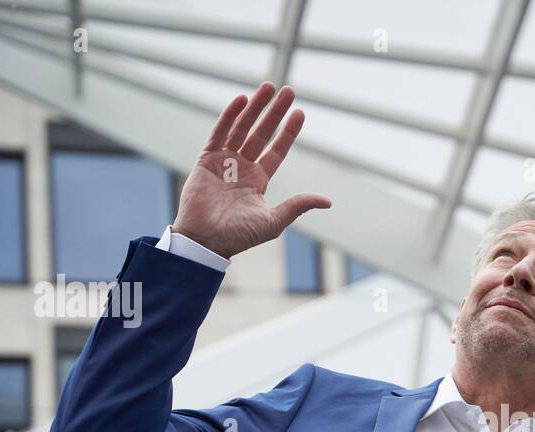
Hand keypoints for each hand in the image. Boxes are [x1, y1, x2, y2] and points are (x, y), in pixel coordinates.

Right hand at [171, 82, 331, 259]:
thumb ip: (298, 206)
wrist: (206, 240)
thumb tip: (327, 201)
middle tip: (288, 91)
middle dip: (274, 112)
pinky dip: (229, 116)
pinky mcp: (206, 159)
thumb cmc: (239, 235)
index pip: (277, 150)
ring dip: (255, 108)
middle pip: (262, 133)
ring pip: (242, 127)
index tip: (300, 113)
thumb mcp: (273, 221)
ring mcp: (224, 161)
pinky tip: (242, 101)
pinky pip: (219, 132)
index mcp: (258, 180)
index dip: (288, 132)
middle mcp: (242, 167)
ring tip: (268, 88)